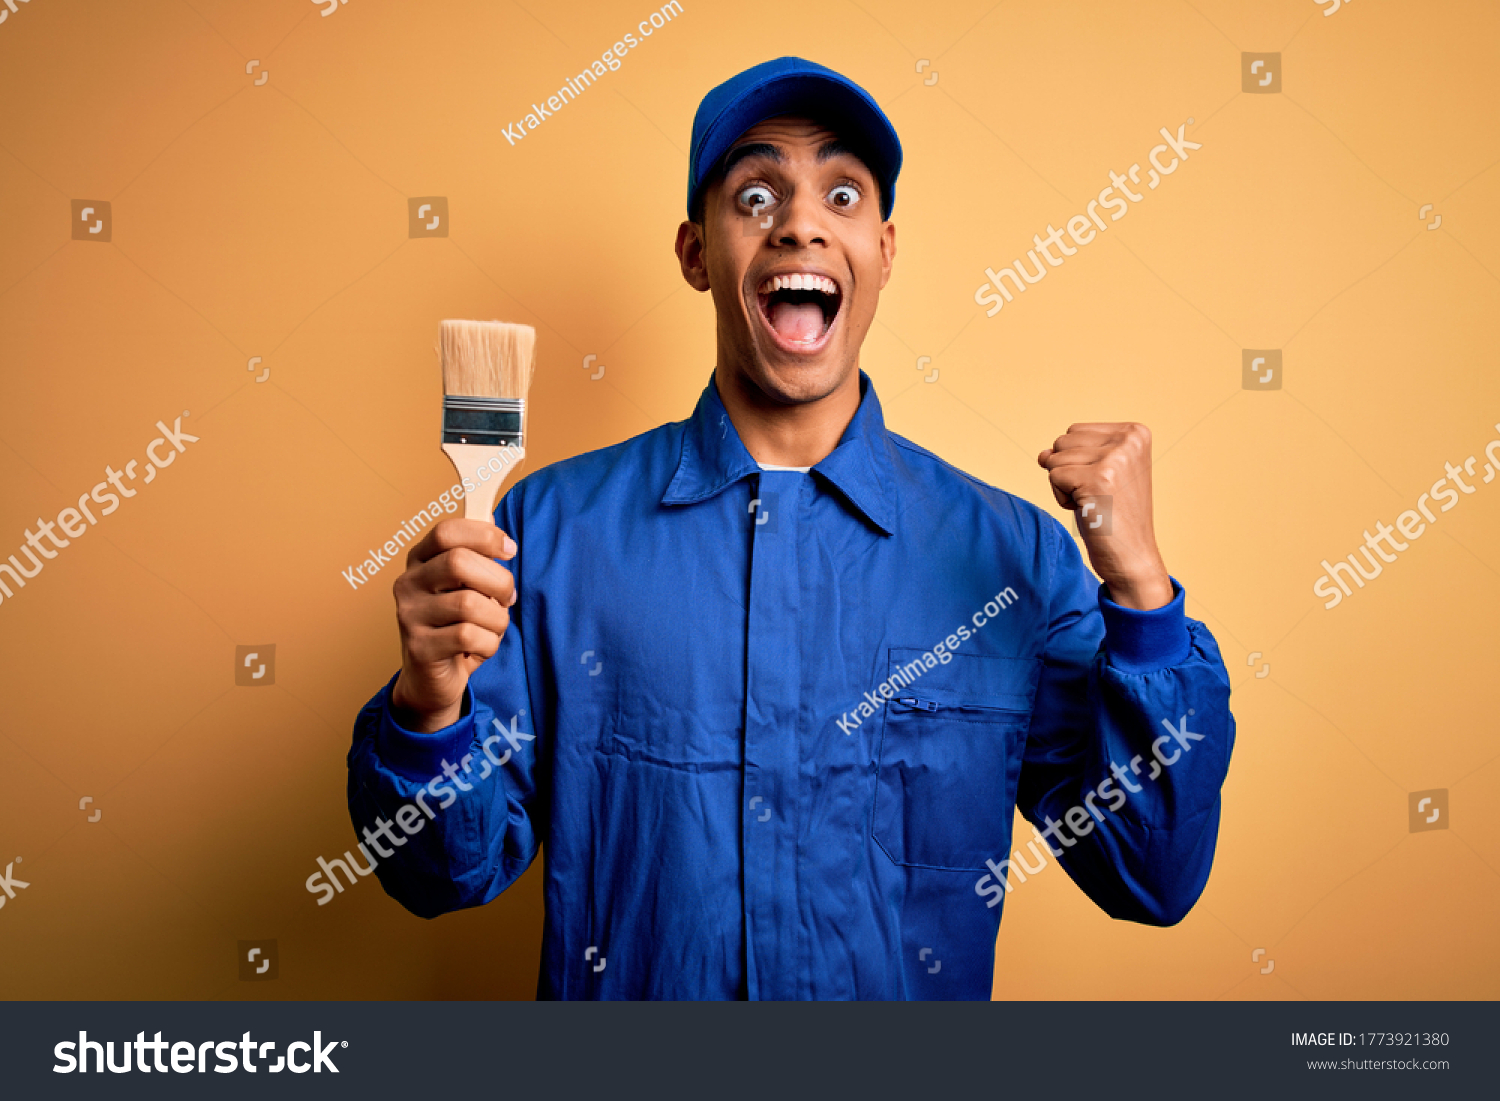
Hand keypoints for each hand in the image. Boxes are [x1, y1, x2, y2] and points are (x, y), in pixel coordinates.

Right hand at [389, 518, 516, 731]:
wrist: (431, 679)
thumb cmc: (456, 625)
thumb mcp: (465, 586)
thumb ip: (475, 552)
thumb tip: (489, 513)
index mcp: (419, 561)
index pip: (446, 532)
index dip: (484, 536)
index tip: (510, 550)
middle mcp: (408, 584)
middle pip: (458, 563)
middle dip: (499, 580)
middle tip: (508, 598)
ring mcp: (410, 616)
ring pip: (469, 603)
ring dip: (497, 618)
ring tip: (494, 628)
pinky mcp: (419, 647)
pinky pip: (469, 636)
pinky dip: (489, 643)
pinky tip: (482, 648)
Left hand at [1037, 422, 1172, 609]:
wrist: (1133, 557)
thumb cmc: (1114, 516)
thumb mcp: (1098, 472)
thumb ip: (1071, 453)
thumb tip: (1042, 455)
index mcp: (1135, 432)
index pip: (1075, 431)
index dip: (1078, 461)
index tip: (1105, 483)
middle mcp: (1129, 440)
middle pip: (1062, 442)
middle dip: (1069, 472)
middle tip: (1099, 495)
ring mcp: (1115, 458)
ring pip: (1055, 460)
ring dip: (1066, 486)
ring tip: (1095, 502)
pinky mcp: (1098, 479)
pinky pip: (1053, 477)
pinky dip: (1062, 498)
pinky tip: (1088, 510)